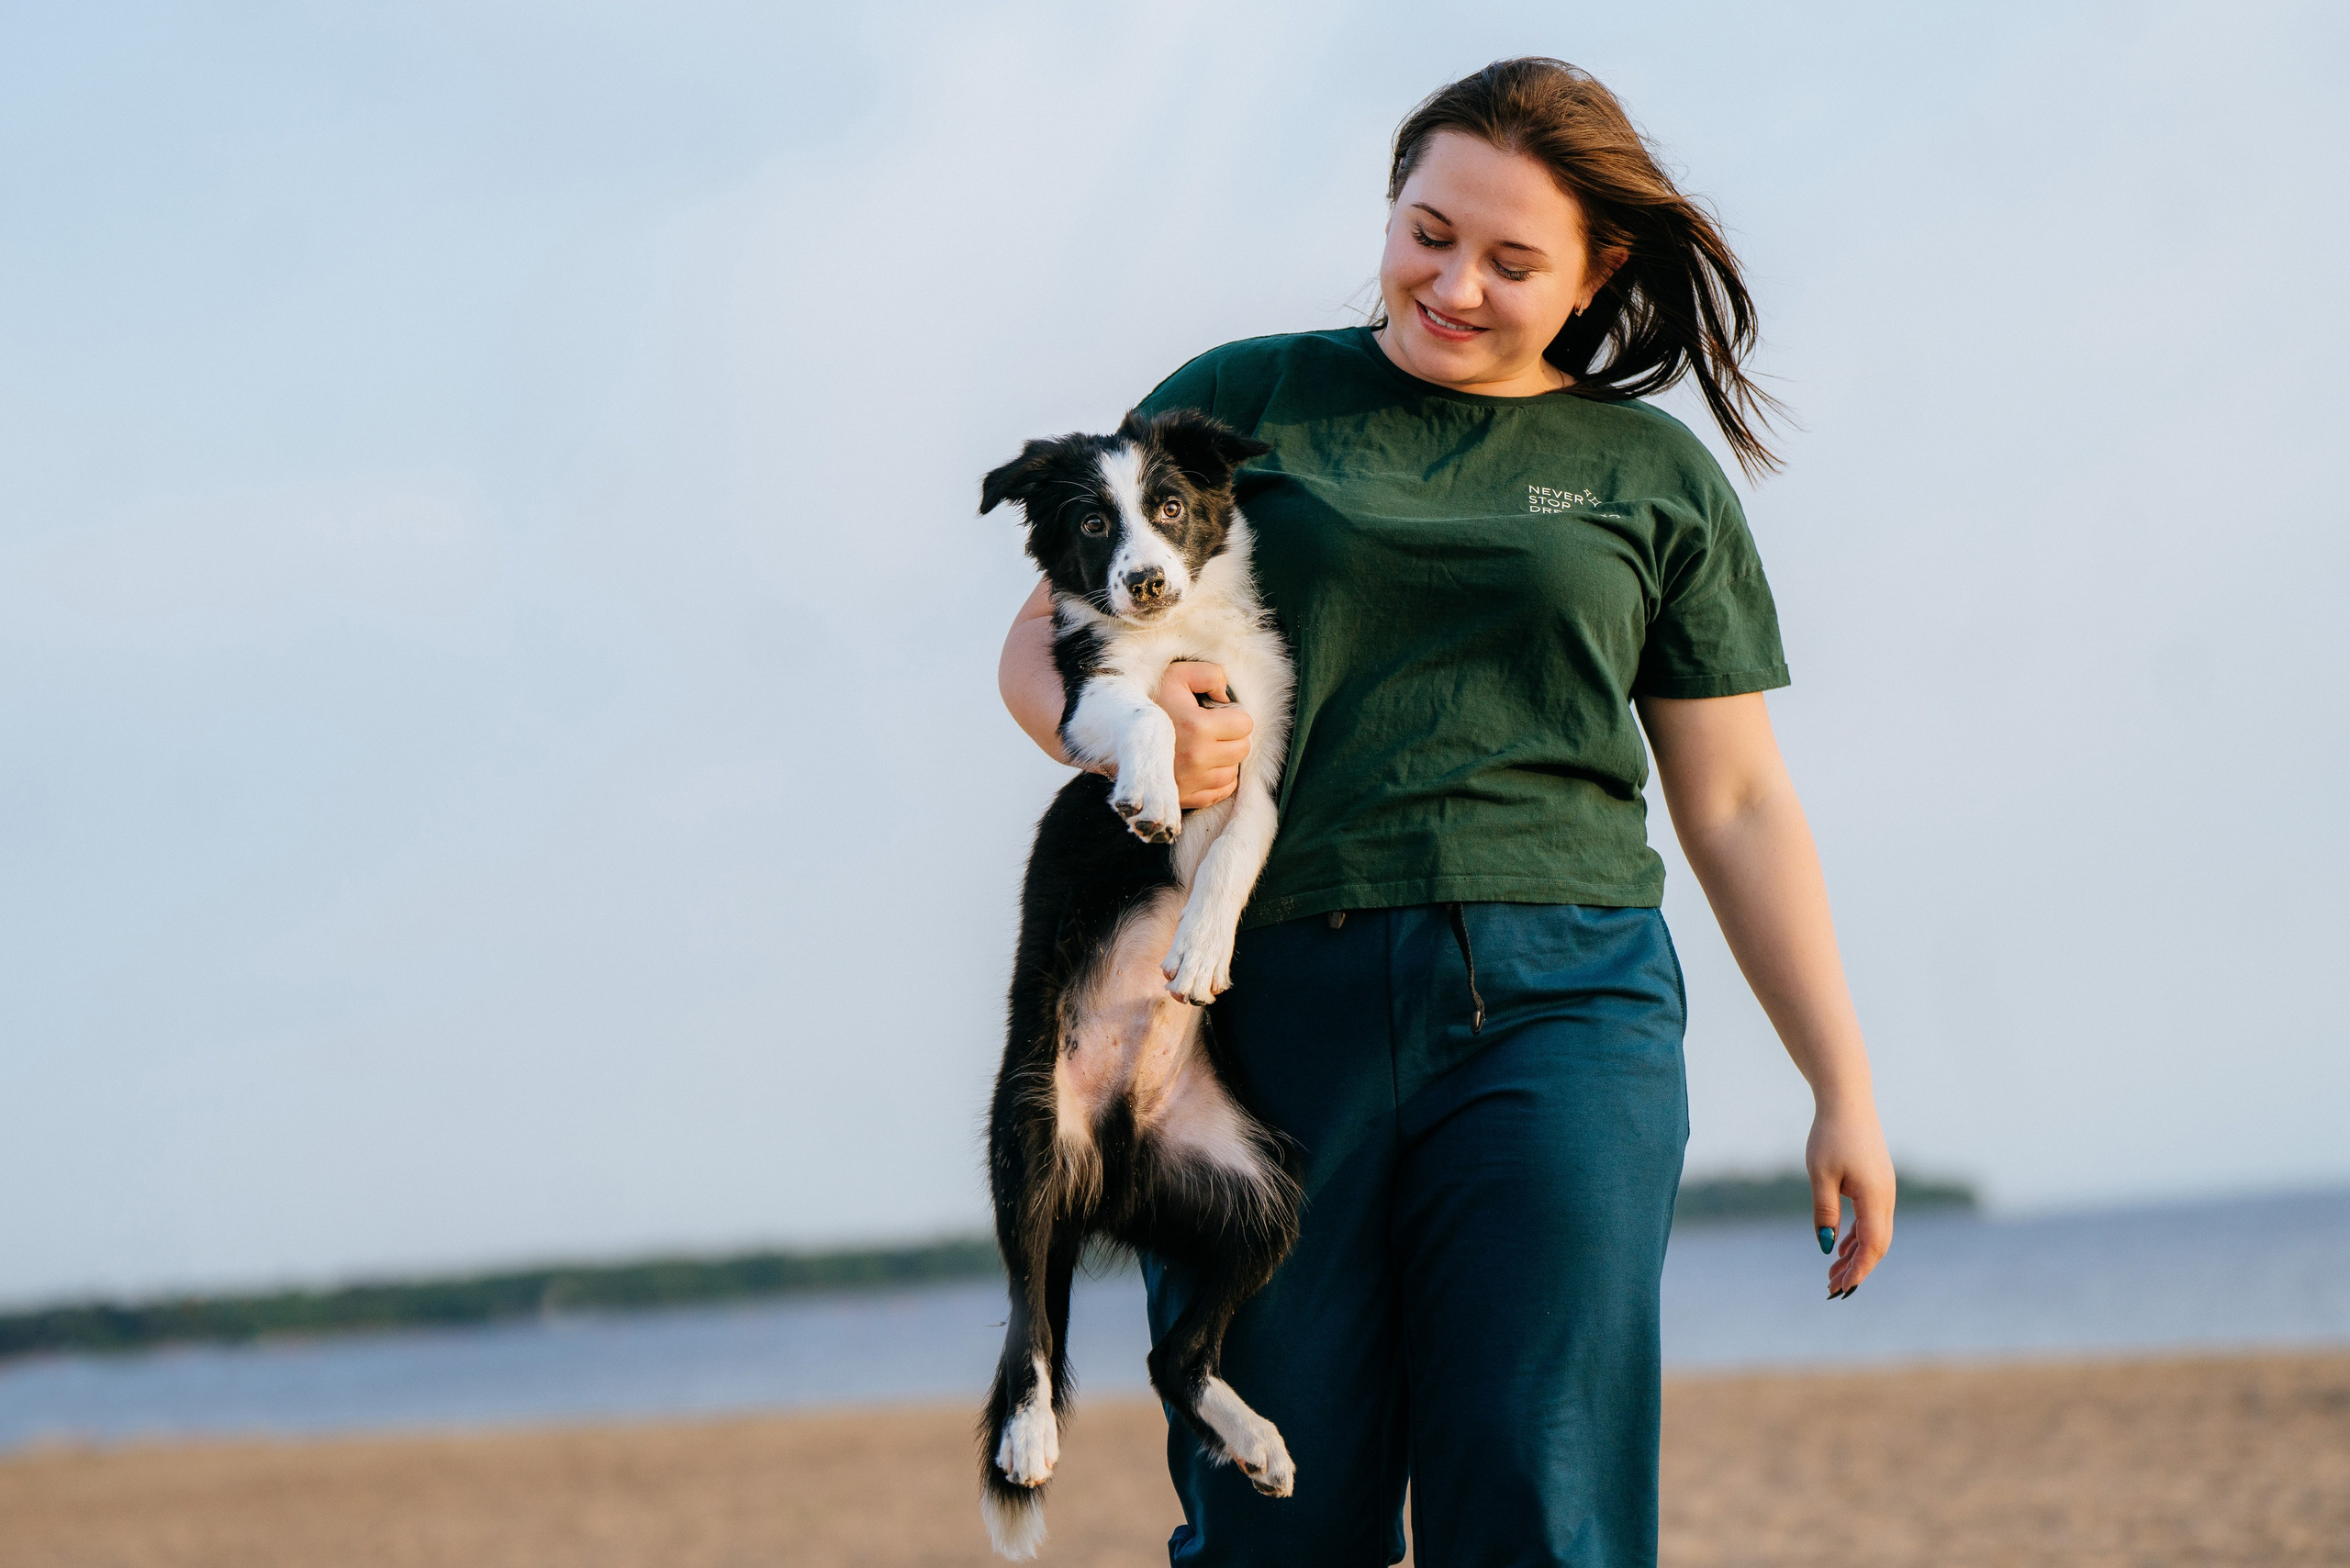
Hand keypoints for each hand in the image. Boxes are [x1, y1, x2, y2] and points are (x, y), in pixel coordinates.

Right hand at [1154, 662, 1252, 808]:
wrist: (1113, 731)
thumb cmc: (1149, 699)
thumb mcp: (1177, 673)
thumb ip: (1211, 674)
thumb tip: (1226, 697)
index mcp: (1198, 726)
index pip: (1245, 724)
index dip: (1235, 714)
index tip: (1220, 712)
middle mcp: (1197, 758)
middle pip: (1242, 749)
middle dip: (1233, 736)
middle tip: (1214, 728)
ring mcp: (1190, 781)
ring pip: (1233, 772)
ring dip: (1226, 759)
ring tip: (1207, 746)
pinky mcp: (1183, 797)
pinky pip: (1220, 792)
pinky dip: (1218, 780)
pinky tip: (1204, 765)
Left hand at [1808, 1098, 1894, 1296]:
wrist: (1847, 1101)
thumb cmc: (1829, 1135)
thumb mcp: (1819, 1175)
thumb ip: (1824, 1210)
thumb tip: (1826, 1246)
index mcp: (1875, 1197)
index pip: (1872, 1245)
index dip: (1859, 1270)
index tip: (1842, 1289)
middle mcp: (1886, 1197)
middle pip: (1877, 1244)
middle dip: (1857, 1268)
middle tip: (1832, 1288)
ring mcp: (1884, 1190)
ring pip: (1876, 1233)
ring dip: (1856, 1254)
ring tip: (1832, 1274)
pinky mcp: (1878, 1183)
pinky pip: (1872, 1219)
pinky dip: (1858, 1236)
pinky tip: (1840, 1247)